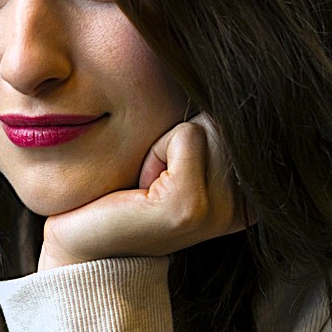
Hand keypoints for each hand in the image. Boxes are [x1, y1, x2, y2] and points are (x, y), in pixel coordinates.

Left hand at [38, 113, 251, 271]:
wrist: (83, 246)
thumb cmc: (123, 199)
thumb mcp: (178, 163)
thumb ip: (211, 136)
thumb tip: (232, 84)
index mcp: (248, 202)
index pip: (240, 127)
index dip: (193, 140)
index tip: (168, 180)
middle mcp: (243, 211)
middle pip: (224, 125)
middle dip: (180, 140)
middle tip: (153, 184)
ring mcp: (219, 212)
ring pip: (205, 127)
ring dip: (166, 146)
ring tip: (148, 186)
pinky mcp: (190, 206)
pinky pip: (186, 136)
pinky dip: (156, 151)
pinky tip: (142, 189)